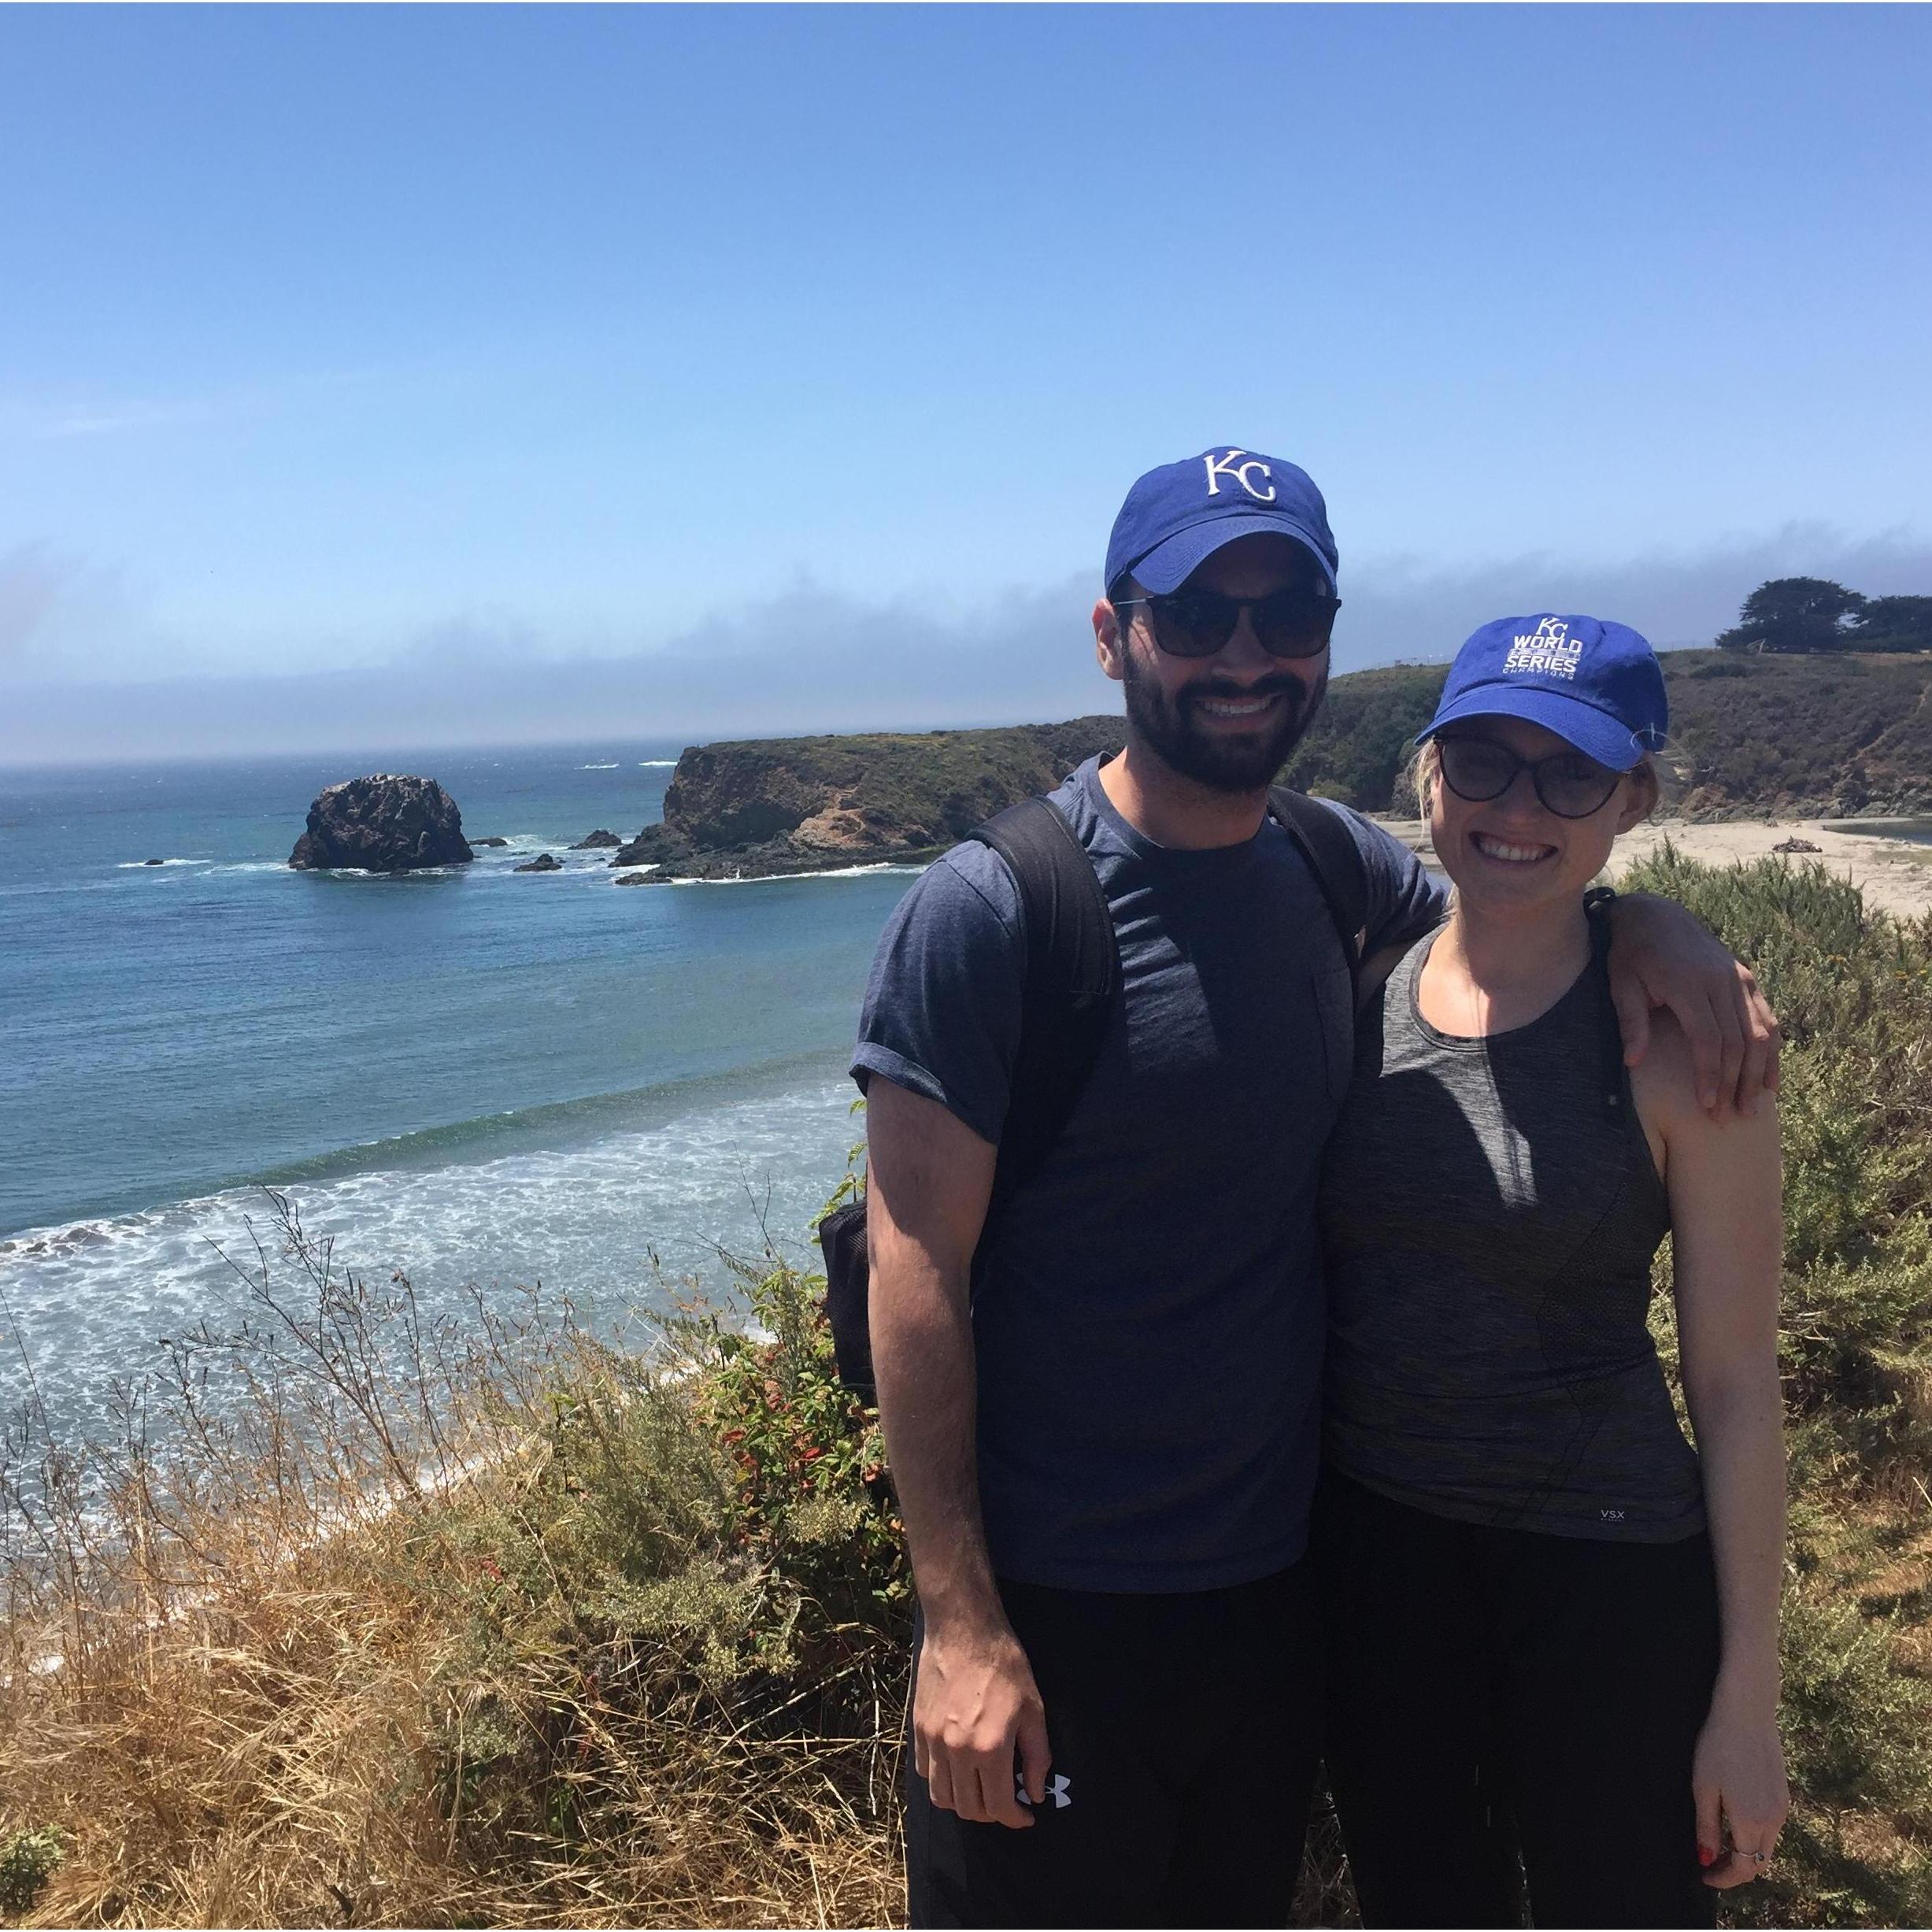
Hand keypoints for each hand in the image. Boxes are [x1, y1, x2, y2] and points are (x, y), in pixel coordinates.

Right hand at [914, 1617, 1050, 1829]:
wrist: (964, 1630)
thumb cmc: (1005, 1666)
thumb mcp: (1033, 1710)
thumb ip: (1037, 1757)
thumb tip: (1036, 1793)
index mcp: (990, 1749)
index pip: (999, 1806)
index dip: (1016, 1818)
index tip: (1027, 1814)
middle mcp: (957, 1752)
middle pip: (969, 1809)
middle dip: (992, 1814)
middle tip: (1006, 1801)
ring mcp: (933, 1741)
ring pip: (941, 1796)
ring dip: (963, 1803)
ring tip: (980, 1790)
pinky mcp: (918, 1729)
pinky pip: (925, 1771)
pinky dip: (941, 1780)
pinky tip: (957, 1768)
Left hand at [1605, 894, 1780, 1117]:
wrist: (1656, 915)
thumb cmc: (1632, 955)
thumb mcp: (1621, 984)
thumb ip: (1631, 1022)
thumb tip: (1633, 1062)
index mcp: (1689, 984)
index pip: (1708, 1040)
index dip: (1710, 1075)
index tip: (1707, 1106)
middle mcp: (1721, 981)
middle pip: (1737, 1042)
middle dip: (1735, 1084)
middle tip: (1729, 1119)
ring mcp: (1739, 979)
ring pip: (1760, 1033)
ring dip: (1758, 1073)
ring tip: (1753, 1108)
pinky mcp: (1747, 978)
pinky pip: (1767, 1019)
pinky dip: (1772, 1051)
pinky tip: (1770, 1080)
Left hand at [1693, 1703, 1788, 1888]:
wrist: (1747, 1712)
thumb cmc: (1718, 1747)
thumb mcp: (1703, 1787)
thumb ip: (1706, 1827)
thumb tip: (1706, 1860)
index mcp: (1751, 1822)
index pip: (1742, 1868)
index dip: (1724, 1879)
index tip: (1704, 1877)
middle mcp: (1774, 1821)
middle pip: (1760, 1863)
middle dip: (1737, 1871)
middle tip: (1711, 1866)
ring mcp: (1782, 1808)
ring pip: (1768, 1846)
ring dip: (1747, 1854)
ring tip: (1720, 1846)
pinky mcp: (1784, 1794)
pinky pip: (1772, 1828)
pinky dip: (1756, 1836)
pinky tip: (1736, 1823)